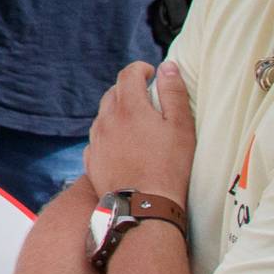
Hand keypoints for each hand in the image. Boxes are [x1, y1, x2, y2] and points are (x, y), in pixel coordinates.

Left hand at [84, 61, 194, 197]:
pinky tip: (122, 145)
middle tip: (146, 98)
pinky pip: (98, 138)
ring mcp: (96, 140)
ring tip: (136, 124)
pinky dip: (109, 135)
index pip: (128, 74)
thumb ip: (173, 93)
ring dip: (117, 112)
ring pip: (103, 115)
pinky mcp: (92, 160)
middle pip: (113, 93)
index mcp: (129, 107)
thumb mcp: (181, 126)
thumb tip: (168, 67)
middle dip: (129, 89)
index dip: (140, 69)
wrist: (144, 206)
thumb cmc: (169, 166)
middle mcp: (106, 120)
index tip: (151, 73)